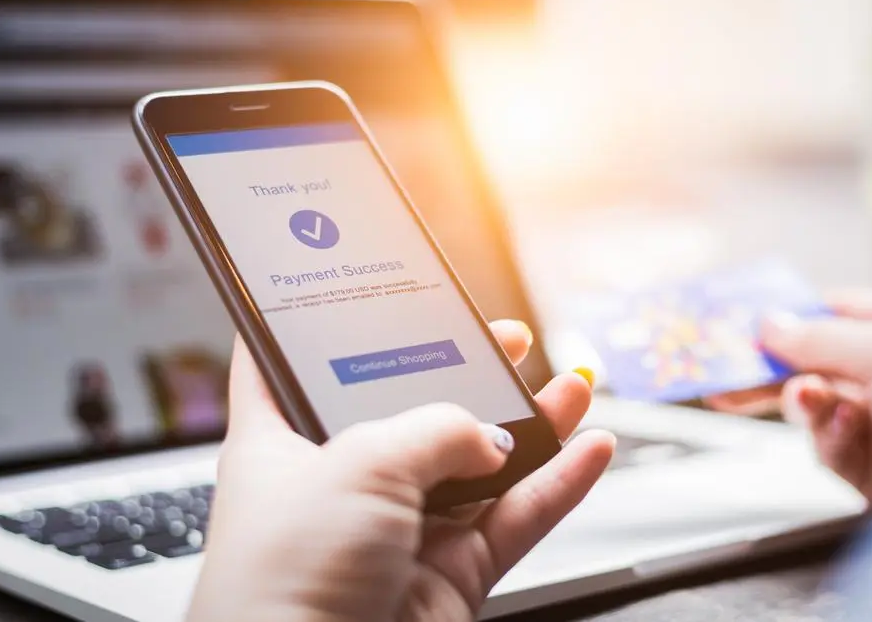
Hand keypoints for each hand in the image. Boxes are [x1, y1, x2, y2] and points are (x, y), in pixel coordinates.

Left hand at [188, 320, 615, 621]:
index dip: (322, 323)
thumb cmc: (286, 579)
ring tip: (572, 384)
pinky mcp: (445, 578)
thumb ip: (435, 430)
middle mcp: (338, 484)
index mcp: (281, 442)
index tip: (355, 291)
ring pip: (476, 466)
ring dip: (530, 425)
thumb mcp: (359, 463)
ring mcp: (396, 532)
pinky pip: (513, 521)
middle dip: (463, 372)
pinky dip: (556, 487)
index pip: (289, 366)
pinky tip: (590, 451)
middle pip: (409, 411)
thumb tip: (489, 437)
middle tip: (503, 339)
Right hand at [762, 289, 871, 509]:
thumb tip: (768, 324)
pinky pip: (829, 449)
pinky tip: (845, 433)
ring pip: (814, 409)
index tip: (741, 324)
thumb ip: (819, 337)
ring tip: (807, 400)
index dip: (787, 317)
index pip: (834, 313)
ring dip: (804, 403)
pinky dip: (829, 439)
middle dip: (770, 369)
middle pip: (813, 363)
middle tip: (722, 376)